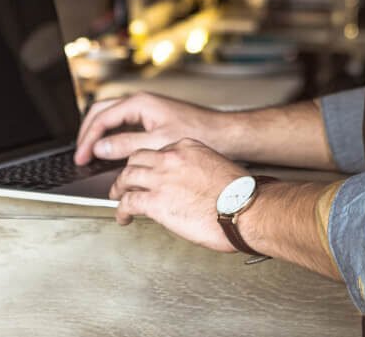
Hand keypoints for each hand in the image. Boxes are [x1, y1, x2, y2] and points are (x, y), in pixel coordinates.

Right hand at [74, 91, 227, 164]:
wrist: (225, 134)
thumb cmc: (199, 133)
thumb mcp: (157, 143)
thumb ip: (125, 145)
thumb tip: (100, 148)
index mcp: (140, 103)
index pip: (102, 118)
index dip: (88, 139)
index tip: (81, 157)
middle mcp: (142, 103)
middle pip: (102, 113)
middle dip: (88, 133)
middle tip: (80, 154)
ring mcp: (147, 110)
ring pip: (112, 117)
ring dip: (99, 134)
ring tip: (91, 154)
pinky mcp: (154, 119)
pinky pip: (124, 124)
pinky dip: (112, 136)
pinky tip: (112, 151)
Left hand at [111, 138, 247, 252]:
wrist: (245, 209)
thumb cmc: (240, 195)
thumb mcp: (217, 167)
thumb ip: (197, 169)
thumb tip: (190, 182)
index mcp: (188, 147)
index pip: (158, 151)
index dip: (149, 163)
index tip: (149, 172)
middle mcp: (171, 158)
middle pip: (137, 160)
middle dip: (129, 172)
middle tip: (127, 182)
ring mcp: (161, 179)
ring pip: (127, 177)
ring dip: (120, 189)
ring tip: (118, 197)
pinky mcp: (155, 202)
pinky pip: (128, 202)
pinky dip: (121, 210)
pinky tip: (123, 217)